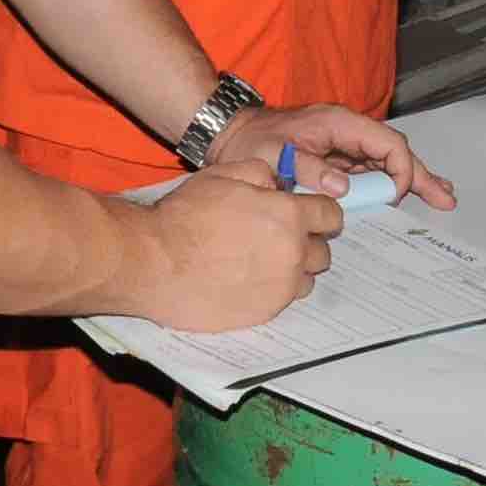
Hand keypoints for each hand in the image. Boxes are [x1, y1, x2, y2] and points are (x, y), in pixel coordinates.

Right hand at [131, 161, 343, 330]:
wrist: (154, 261)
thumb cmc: (185, 216)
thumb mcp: (224, 174)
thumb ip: (264, 173)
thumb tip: (281, 182)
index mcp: (289, 216)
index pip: (331, 215)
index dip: (319, 212)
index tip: (307, 214)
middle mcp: (292, 254)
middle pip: (322, 251)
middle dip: (306, 241)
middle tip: (277, 237)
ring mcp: (280, 288)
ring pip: (306, 279)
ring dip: (293, 269)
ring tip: (261, 260)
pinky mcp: (264, 312)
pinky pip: (283, 300)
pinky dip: (273, 290)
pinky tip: (246, 279)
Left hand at [212, 103, 456, 211]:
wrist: (230, 136)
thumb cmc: (252, 141)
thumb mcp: (278, 155)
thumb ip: (312, 170)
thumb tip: (343, 188)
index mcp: (340, 123)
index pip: (387, 143)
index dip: (400, 169)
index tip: (397, 195)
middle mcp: (347, 131)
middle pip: (394, 152)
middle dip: (421, 175)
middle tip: (445, 199)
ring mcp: (342, 145)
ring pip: (386, 162)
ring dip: (410, 180)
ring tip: (439, 197)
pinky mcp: (335, 159)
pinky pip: (368, 171)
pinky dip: (387, 184)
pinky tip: (401, 196)